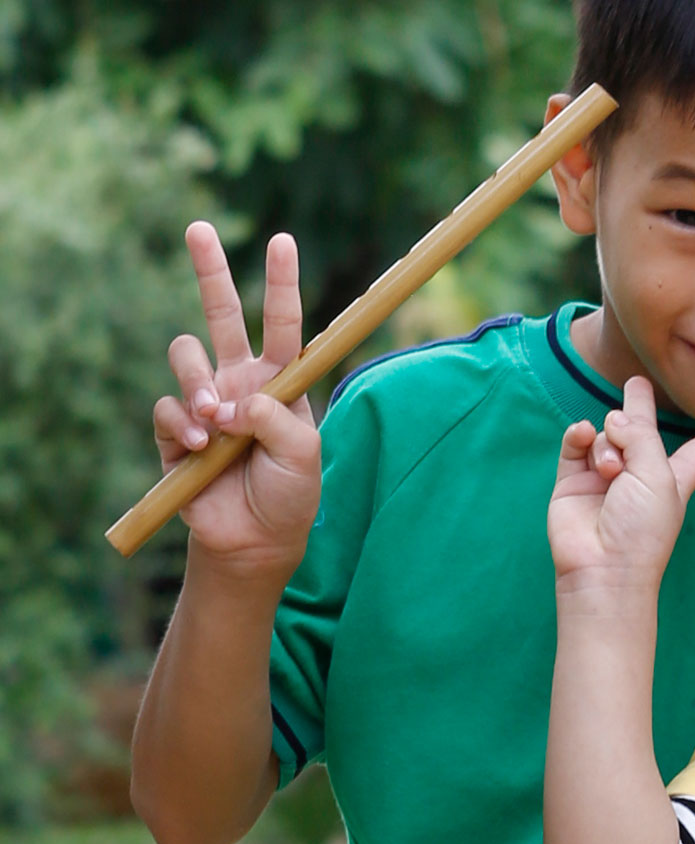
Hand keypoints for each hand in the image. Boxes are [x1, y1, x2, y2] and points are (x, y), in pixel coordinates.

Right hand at [151, 221, 320, 582]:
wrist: (255, 540)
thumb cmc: (291, 494)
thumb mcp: (303, 453)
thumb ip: (275, 417)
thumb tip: (231, 401)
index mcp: (281, 381)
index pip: (283, 322)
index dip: (281, 282)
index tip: (281, 240)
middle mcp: (241, 382)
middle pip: (221, 313)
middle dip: (209, 270)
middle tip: (198, 229)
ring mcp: (206, 402)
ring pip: (185, 355)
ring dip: (198, 381)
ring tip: (216, 419)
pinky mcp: (175, 430)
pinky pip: (169, 407)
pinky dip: (183, 424)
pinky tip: (200, 448)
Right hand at [548, 377, 694, 583]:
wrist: (602, 564)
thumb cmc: (641, 528)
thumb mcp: (657, 475)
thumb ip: (641, 434)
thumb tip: (613, 419)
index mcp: (674, 478)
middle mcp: (640, 474)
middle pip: (643, 430)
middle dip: (640, 408)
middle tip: (636, 383)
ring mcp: (604, 476)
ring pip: (607, 434)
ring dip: (609, 444)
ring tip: (610, 471)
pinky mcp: (573, 480)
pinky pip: (576, 442)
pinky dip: (579, 435)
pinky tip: (583, 433)